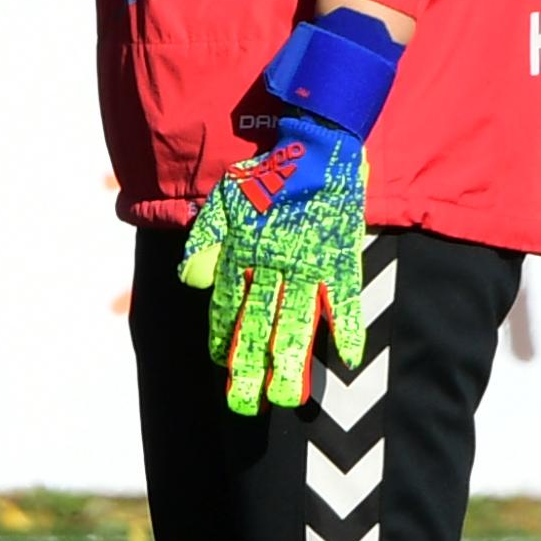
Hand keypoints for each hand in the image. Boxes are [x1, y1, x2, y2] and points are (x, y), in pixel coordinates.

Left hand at [174, 12, 400, 411]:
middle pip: (258, 325)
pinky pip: (344, 298)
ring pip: (297, 321)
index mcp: (244, 248)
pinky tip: (346, 359)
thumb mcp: (225, 197)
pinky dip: (347, 327)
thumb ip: (206, 239)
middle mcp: (273, 261)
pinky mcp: (341, 251)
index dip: (224, 339)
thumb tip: (193, 282)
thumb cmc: (270, 167)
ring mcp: (309, 259)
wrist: (318, 134)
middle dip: (250, 367)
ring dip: (292, 362)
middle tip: (245, 406)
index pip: (229, 305)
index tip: (222, 367)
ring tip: (287, 398)